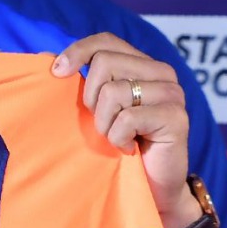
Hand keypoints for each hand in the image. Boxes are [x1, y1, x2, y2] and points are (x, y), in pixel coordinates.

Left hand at [51, 33, 198, 227]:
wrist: (151, 186)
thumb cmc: (120, 144)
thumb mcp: (98, 108)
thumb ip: (86, 82)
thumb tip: (50, 62)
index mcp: (142, 65)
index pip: (106, 41)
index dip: (77, 52)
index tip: (56, 73)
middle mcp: (162, 73)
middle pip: (104, 63)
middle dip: (90, 98)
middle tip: (102, 122)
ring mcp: (172, 93)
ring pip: (112, 92)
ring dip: (104, 123)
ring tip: (117, 137)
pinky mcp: (176, 117)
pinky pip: (127, 119)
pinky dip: (117, 138)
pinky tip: (129, 148)